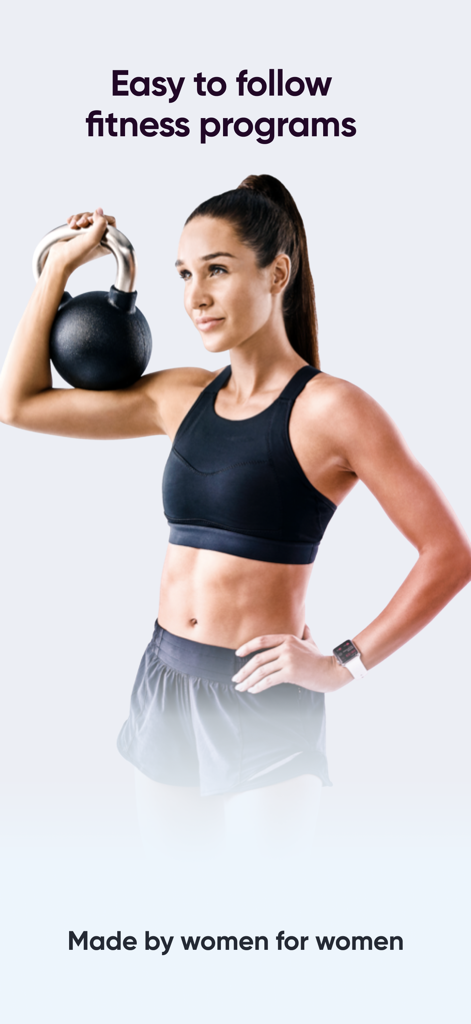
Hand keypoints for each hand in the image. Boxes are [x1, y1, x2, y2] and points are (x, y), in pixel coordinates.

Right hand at [44, 208, 115, 276]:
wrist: (59, 259)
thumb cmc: (75, 254)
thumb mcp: (91, 239)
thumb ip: (100, 225)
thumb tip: (99, 210)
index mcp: (107, 242)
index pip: (111, 222)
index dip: (101, 218)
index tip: (90, 221)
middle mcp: (99, 238)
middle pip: (97, 217)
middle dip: (87, 218)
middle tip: (80, 224)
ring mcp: (88, 235)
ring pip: (87, 217)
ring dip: (78, 218)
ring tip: (72, 226)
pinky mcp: (79, 232)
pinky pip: (78, 218)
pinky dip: (73, 219)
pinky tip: (69, 224)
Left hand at [232, 625, 350, 693]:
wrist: (332, 671)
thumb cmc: (320, 658)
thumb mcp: (310, 641)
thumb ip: (305, 632)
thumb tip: (304, 624)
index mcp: (288, 638)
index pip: (262, 640)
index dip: (247, 647)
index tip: (237, 654)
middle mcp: (286, 647)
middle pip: (258, 659)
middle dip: (244, 670)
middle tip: (236, 679)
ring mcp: (288, 660)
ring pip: (261, 671)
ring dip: (248, 681)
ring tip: (241, 687)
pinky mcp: (291, 673)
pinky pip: (269, 680)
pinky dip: (258, 686)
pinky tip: (253, 690)